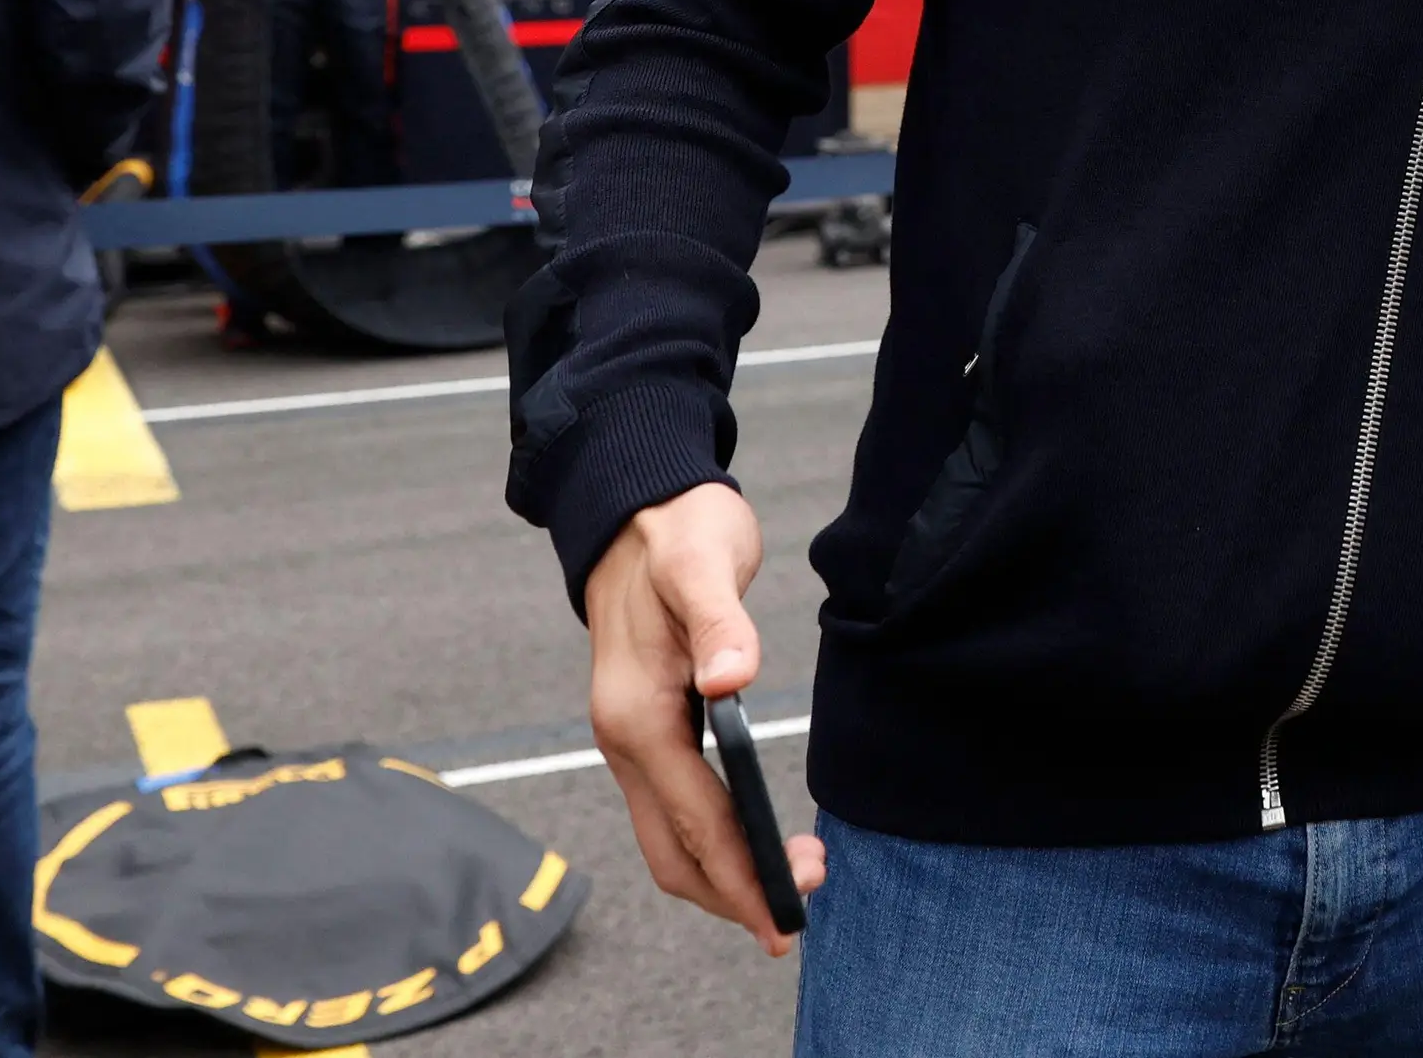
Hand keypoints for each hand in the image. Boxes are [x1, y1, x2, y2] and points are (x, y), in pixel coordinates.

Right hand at [584, 483, 827, 952]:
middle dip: (734, 891)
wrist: (635, 507)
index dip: (742, 869)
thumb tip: (734, 678)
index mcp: (635, 714)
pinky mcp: (649, 726)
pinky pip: (677, 807)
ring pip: (671, 837)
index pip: (695, 818)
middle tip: (799, 915)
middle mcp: (623, 738)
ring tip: (787, 888)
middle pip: (674, 850)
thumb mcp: (702, 562)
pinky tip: (754, 844)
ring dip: (725, 873)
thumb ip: (719, 621)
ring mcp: (631, 737)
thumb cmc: (675, 531)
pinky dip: (714, 840)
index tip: (788, 906)